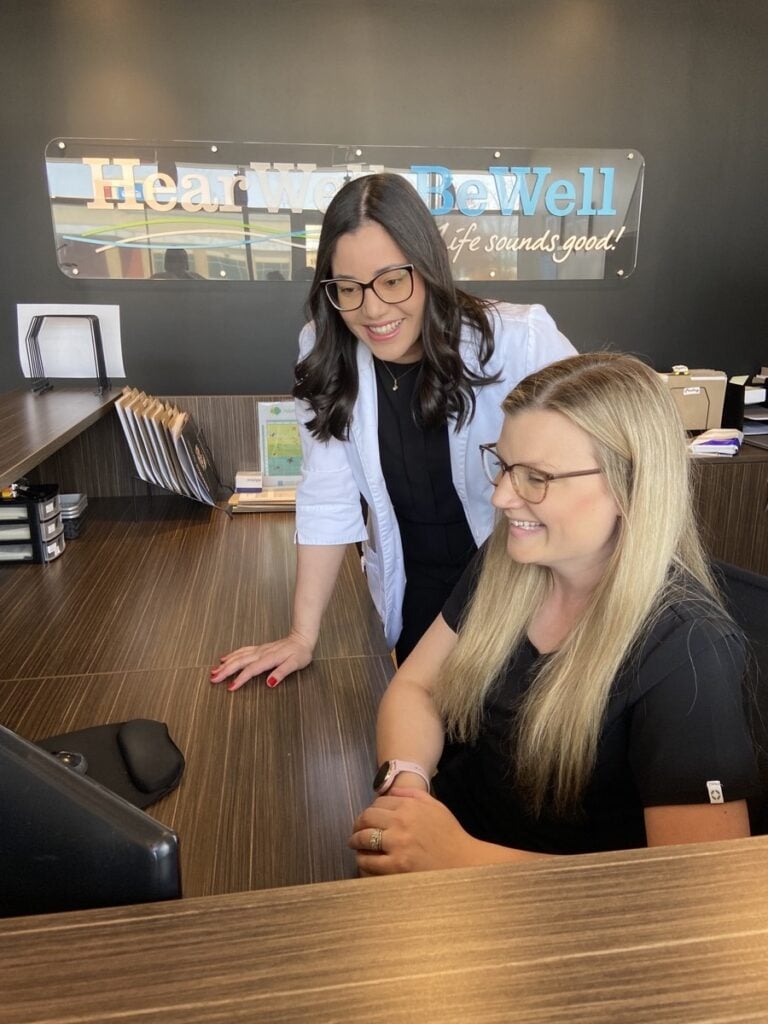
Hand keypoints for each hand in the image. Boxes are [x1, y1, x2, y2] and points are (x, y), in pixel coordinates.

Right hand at [210, 631, 313, 690]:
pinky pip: (242, 651)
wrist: (302, 638)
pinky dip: (231, 655)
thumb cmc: (300, 653)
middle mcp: (261, 653)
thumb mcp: (296, 664)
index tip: (230, 687)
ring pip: (238, 656)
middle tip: (213, 679)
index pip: (251, 670)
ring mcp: (259, 650)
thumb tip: (270, 683)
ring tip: (214, 671)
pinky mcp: (259, 648)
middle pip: (240, 662)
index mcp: (269, 658)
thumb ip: (282, 672)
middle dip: (225, 671)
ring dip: (225, 663)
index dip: (240, 679)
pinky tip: (224, 658)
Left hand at [348, 787, 477, 874]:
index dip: (370, 810)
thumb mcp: (435, 806)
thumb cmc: (450, 834)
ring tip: (355, 844)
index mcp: (410, 806)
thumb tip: (391, 790)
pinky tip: (363, 860)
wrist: (463, 862)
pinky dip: (362, 859)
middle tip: (356, 830)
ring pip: (364, 838)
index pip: (379, 803)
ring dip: (355, 841)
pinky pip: (369, 861)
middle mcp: (401, 822)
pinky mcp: (397, 866)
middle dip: (358, 824)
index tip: (368, 817)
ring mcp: (398, 845)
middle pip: (367, 818)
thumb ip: (412, 794)